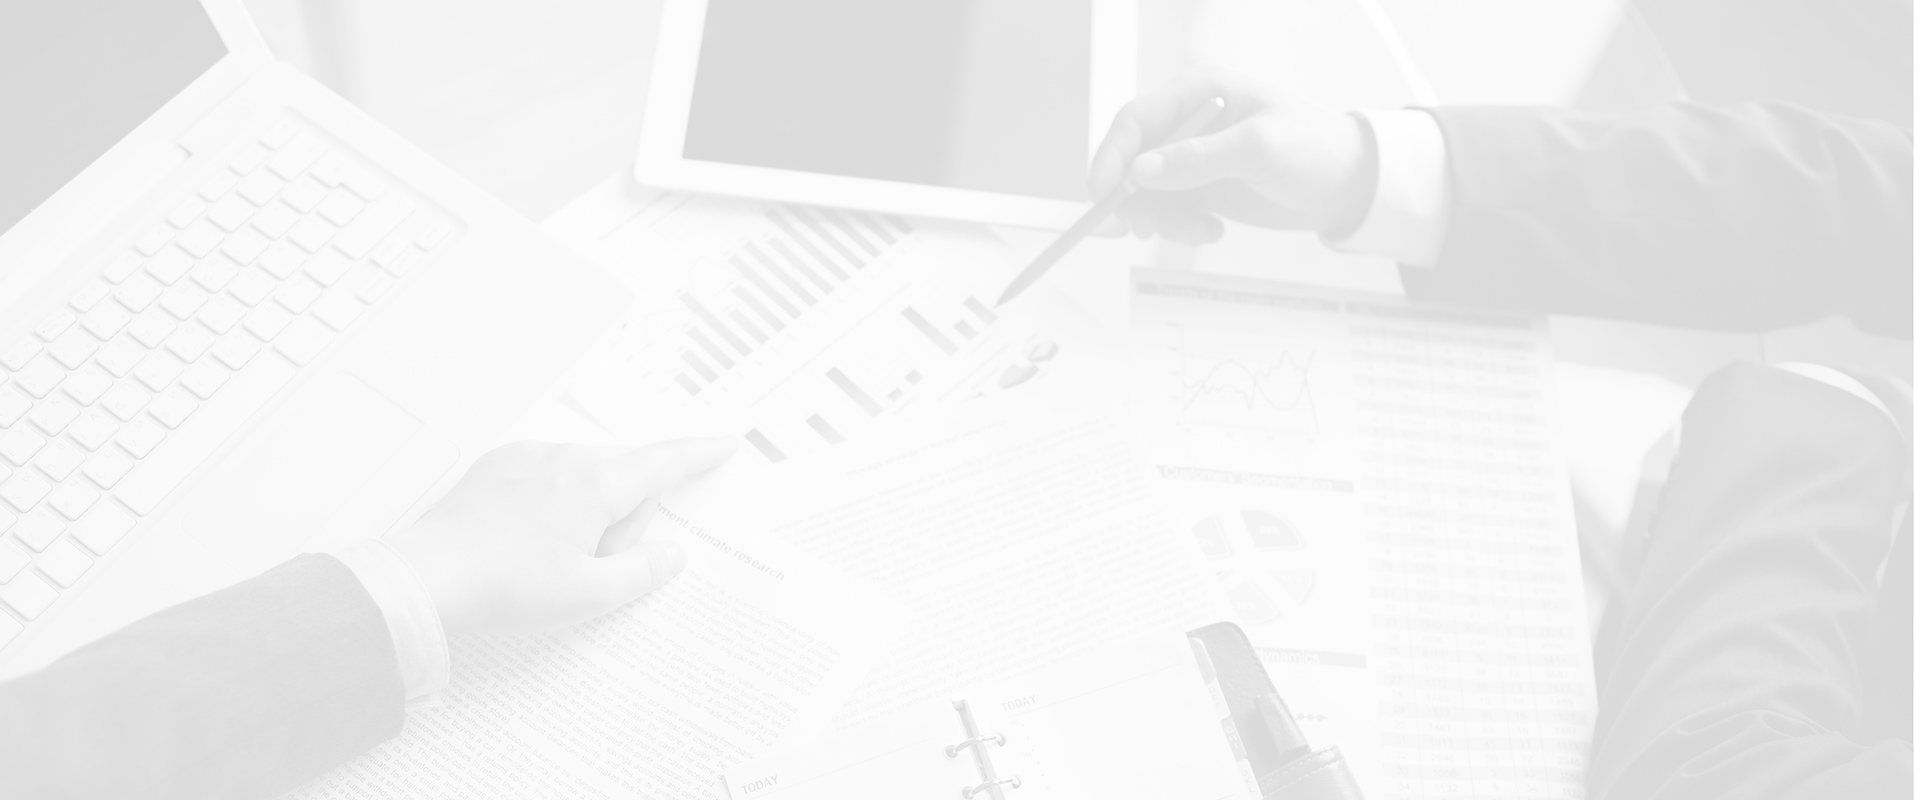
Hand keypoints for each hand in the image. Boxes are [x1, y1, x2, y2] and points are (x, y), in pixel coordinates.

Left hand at [387, 438, 735, 635]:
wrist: (426, 578)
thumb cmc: (507, 587)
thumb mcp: (589, 594)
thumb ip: (642, 572)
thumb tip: (672, 554)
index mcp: (595, 484)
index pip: (663, 463)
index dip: (699, 455)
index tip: (724, 444)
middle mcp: (564, 458)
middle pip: (622, 473)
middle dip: (626, 512)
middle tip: (602, 560)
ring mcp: (527, 457)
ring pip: (584, 473)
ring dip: (588, 507)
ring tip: (555, 558)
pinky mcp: (497, 466)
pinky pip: (546, 473)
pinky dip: (554, 500)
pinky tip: (529, 539)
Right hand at [1088, 67, 1375, 243]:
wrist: (1352, 185)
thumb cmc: (1316, 150)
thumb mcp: (1257, 150)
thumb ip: (1196, 160)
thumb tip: (1141, 172)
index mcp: (1200, 91)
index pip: (1136, 120)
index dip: (1112, 156)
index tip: (1102, 194)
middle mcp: (1190, 122)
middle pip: (1133, 160)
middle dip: (1135, 198)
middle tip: (1146, 229)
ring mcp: (1195, 156)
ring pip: (1148, 193)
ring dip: (1163, 219)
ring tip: (1201, 232)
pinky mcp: (1202, 186)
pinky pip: (1170, 210)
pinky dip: (1181, 227)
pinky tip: (1212, 231)